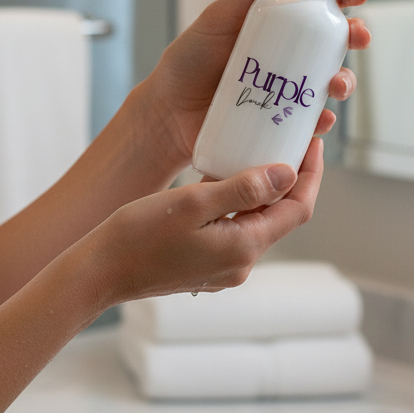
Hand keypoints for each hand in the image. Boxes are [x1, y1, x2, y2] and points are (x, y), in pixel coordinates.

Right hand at [90, 139, 322, 305]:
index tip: (311, 144)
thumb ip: (242, 189)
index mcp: (243, 247)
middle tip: (284, 141)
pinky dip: (236, 206)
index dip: (310, 175)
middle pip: (279, 216)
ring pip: (255, 223)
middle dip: (288, 180)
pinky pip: (233, 231)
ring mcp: (223, 269)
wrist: (101, 271)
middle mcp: (240, 264)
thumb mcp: (192, 202)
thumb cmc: (139, 235)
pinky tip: (220, 182)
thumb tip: (288, 174)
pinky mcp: (206, 267)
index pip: (297, 209)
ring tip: (253, 155)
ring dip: (259, 192)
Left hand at [142, 0, 370, 171]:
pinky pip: (310, 122)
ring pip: (330, 81)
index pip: (317, 3)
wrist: (168, 112)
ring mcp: (285, 88)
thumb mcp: (218, 18)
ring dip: (344, 80)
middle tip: (357, 36)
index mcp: (274, 24)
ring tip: (334, 84)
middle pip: (334, 41)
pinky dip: (321, 122)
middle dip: (356, 35)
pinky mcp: (280, 121)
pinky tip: (319, 121)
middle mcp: (286, 54)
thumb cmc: (188, 61)